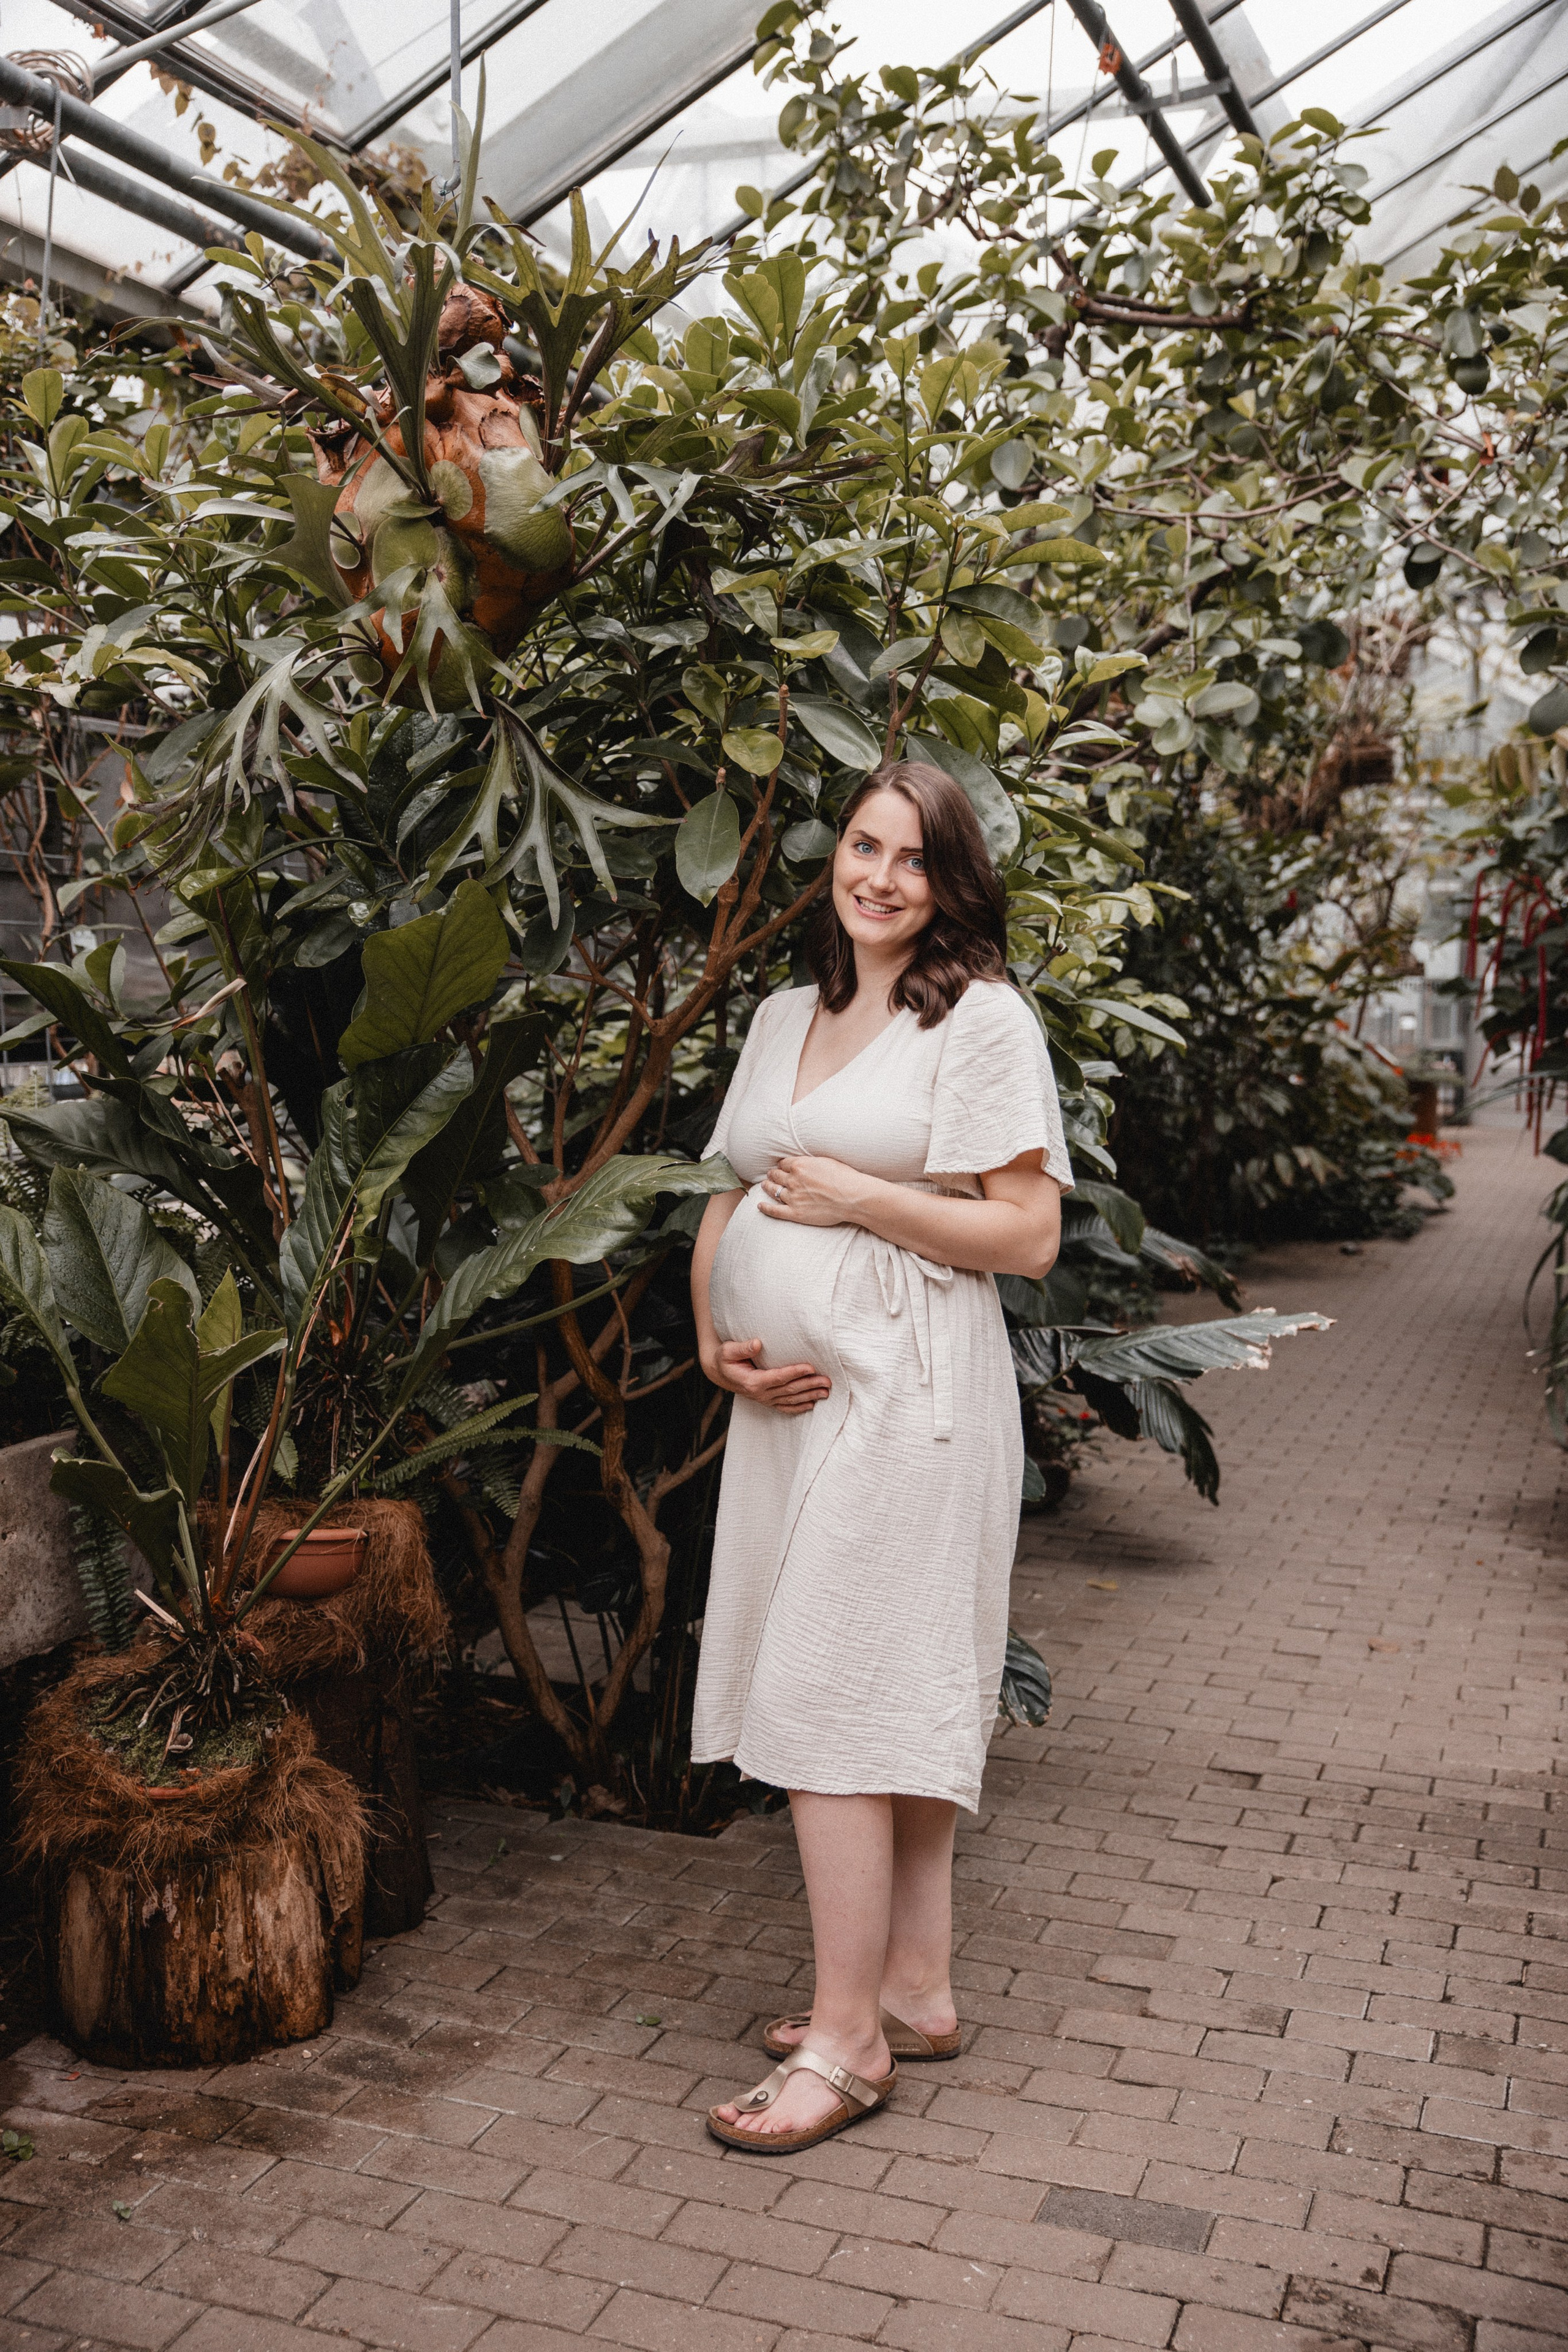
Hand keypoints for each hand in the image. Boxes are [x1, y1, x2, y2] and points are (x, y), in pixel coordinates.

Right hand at [703, 1337, 829, 1414]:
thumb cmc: (725, 1358)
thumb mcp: (728, 1350)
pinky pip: (785, 1407)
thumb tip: (759, 1343)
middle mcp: (760, 1393)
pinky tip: (812, 1404)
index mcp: (752, 1381)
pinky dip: (799, 1407)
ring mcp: (764, 1399)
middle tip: (827, 1381)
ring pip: (790, 1399)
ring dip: (809, 1396)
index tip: (811, 1367)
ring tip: (826, 1392)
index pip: (779, 1377)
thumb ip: (743, 1347)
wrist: (719, 1372)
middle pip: (789, 1390)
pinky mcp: (767, 1401)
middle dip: (809, 1385)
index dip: (795, 1372)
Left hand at [757, 1153, 875, 1228]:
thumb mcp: (825, 1161)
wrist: (852, 1197)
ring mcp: (793, 1197)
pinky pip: (774, 1210)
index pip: (783, 1163)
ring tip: (765, 1186)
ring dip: (768, 1187)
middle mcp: (793, 1180)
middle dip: (773, 1175)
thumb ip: (810, 1162)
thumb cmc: (844, 1177)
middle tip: (771, 1175)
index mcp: (800, 1165)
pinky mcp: (795, 1213)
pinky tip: (759, 1206)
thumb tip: (802, 1162)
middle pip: (776, 1176)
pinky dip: (765, 1208)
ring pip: (773, 1191)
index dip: (782, 1165)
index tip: (781, 1167)